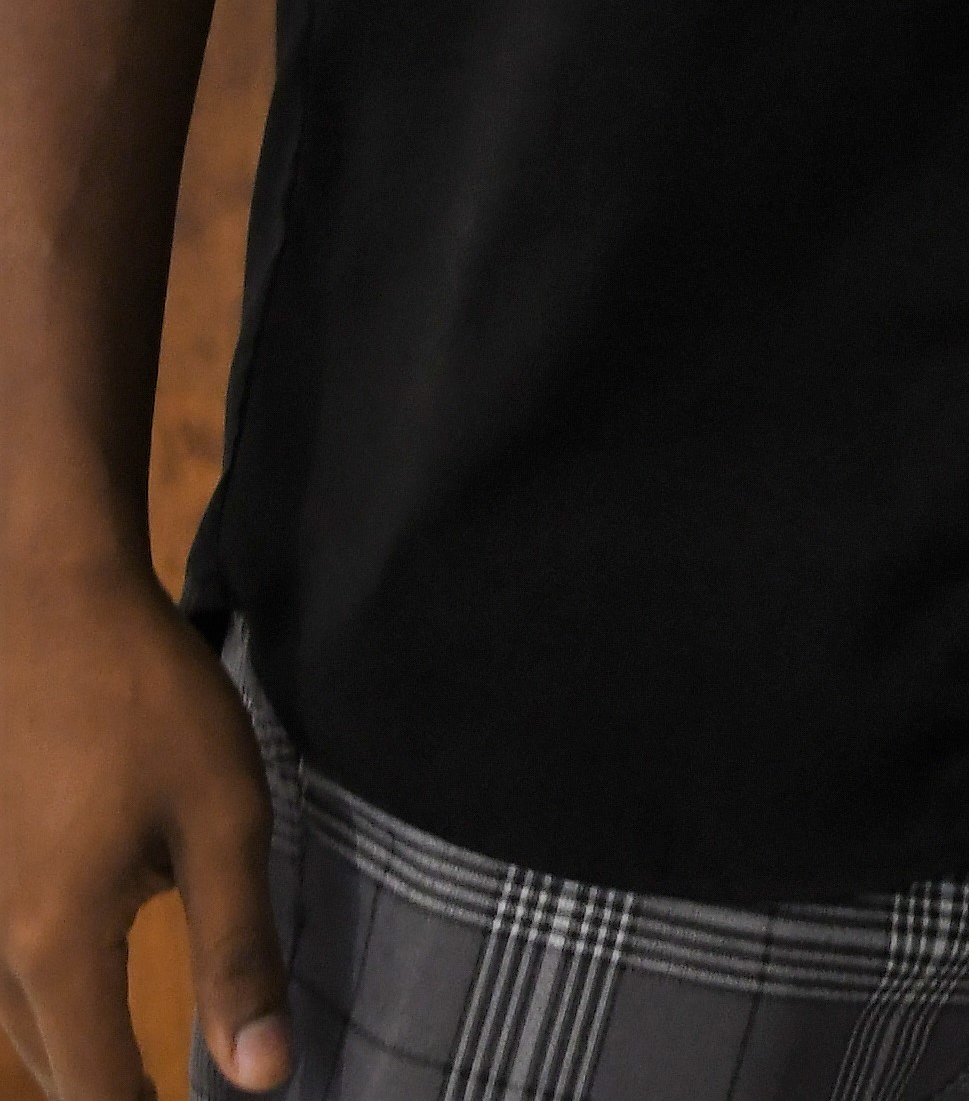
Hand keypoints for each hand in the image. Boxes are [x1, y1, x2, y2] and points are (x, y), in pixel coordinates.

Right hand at [0, 558, 290, 1100]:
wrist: (49, 599)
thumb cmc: (145, 698)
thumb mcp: (222, 817)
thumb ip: (237, 953)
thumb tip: (261, 1081)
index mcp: (54, 947)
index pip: (98, 1094)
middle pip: (59, 1068)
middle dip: (119, 1091)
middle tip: (186, 1089)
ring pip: (29, 1023)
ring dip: (87, 1050)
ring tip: (153, 1059)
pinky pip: (11, 973)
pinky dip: (61, 996)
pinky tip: (100, 974)